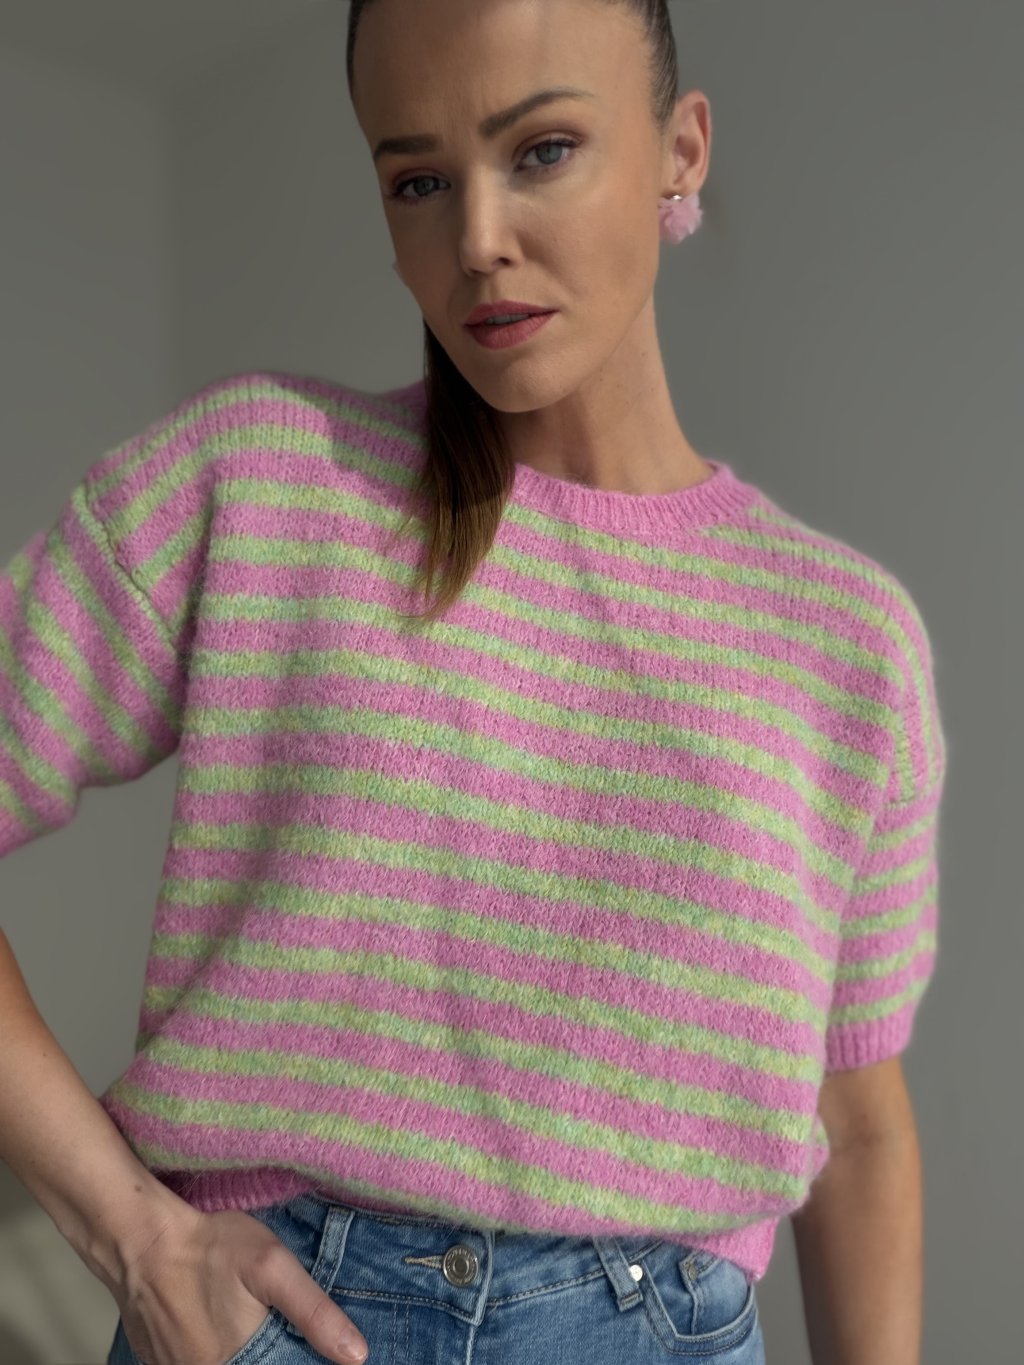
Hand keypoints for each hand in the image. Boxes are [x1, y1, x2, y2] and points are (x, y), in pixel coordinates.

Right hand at [112, 1203, 368, 1363]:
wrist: (140, 1240)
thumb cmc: (209, 1248)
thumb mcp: (272, 1267)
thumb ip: (315, 1313)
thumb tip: (357, 1356)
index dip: (298, 1358)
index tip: (301, 1345)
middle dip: (271, 1351)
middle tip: (267, 1322)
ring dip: (242, 1350)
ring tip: (244, 1321)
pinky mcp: (159, 1364)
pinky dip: (214, 1351)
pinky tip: (218, 1325)